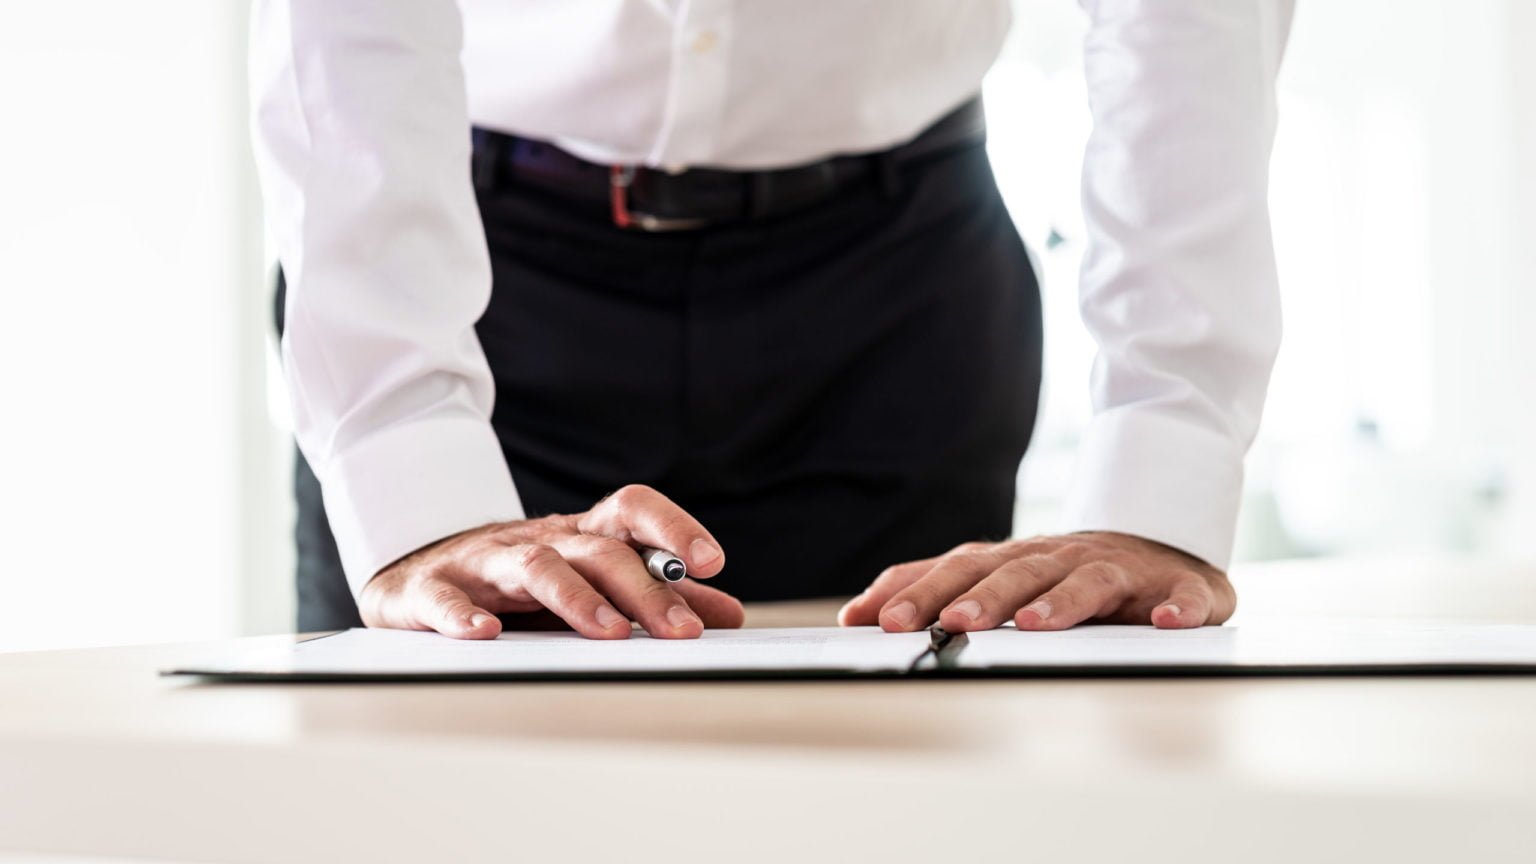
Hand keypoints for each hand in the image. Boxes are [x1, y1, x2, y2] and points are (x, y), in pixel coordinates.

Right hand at [359, 485, 743, 639]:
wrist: (416, 571)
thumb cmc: (518, 582)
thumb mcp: (589, 582)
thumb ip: (658, 594)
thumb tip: (728, 613)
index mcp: (579, 536)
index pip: (631, 511)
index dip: (673, 528)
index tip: (713, 561)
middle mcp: (538, 541)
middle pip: (597, 551)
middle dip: (644, 588)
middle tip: (682, 631)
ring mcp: (484, 561)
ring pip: (535, 568)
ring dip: (576, 600)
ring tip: (611, 634)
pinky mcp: (431, 589)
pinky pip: (446, 598)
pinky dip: (463, 616)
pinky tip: (485, 635)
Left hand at [837, 532, 1234, 632]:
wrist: (1157, 542)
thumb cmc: (1063, 571)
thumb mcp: (996, 576)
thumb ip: (931, 590)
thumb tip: (856, 614)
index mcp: (1014, 560)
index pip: (957, 570)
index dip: (921, 592)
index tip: (881, 621)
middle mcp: (1060, 558)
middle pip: (1015, 573)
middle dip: (981, 597)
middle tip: (952, 622)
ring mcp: (1119, 569)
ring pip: (1087, 580)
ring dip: (1062, 602)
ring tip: (1035, 624)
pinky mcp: (1175, 584)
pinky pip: (1181, 594)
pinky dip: (1176, 607)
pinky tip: (1166, 621)